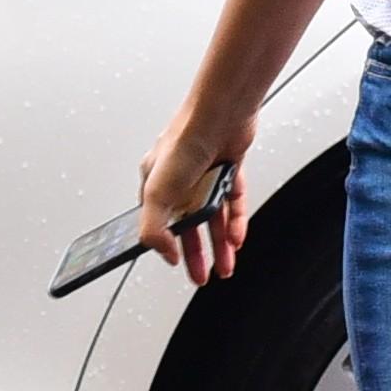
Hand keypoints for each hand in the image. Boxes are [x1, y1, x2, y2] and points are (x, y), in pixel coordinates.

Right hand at [133, 113, 253, 282]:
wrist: (222, 113)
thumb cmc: (186, 139)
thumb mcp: (158, 192)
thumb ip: (154, 228)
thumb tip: (162, 251)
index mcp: (156, 183)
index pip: (158, 222)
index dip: (166, 245)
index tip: (173, 264)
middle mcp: (180, 179)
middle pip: (188, 225)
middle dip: (195, 254)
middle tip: (200, 276)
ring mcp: (205, 174)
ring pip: (213, 217)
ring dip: (219, 244)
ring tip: (224, 266)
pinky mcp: (229, 169)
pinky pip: (233, 202)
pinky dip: (236, 221)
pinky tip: (237, 238)